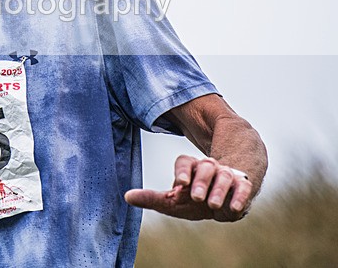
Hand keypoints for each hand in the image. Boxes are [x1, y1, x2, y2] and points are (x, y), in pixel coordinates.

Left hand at [124, 155, 253, 221]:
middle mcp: (208, 167)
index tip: (180, 184)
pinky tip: (233, 208)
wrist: (224, 203)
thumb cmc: (193, 201)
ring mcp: (226, 175)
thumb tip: (127, 197)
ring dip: (218, 190)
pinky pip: (243, 188)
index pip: (183, 162)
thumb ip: (151, 199)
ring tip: (212, 204)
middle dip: (200, 181)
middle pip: (204, 167)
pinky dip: (239, 197)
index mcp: (189, 167)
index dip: (182, 171)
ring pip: (223, 176)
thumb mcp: (172, 202)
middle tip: (196, 197)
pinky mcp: (243, 185)